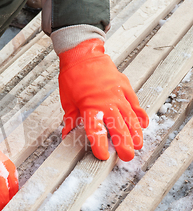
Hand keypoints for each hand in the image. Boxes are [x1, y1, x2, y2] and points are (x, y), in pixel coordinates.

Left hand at [58, 39, 148, 160]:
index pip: (96, 130)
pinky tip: (144, 124)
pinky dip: (139, 115)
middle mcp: (106, 102)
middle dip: (124, 144)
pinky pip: (134, 104)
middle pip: (118, 127)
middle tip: (128, 156)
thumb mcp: (67, 100)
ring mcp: (118, 94)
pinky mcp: (125, 87)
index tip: (103, 155)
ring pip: (130, 117)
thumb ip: (71, 119)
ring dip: (135, 133)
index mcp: (89, 106)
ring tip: (139, 145)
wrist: (82, 54)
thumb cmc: (73, 76)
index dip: (100, 144)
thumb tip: (67, 134)